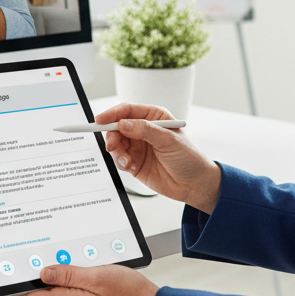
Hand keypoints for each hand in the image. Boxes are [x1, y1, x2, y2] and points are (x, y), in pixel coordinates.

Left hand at [2, 263, 157, 295]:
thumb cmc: (127, 293)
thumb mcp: (97, 277)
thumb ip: (69, 274)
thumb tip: (43, 272)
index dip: (9, 293)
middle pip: (37, 291)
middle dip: (23, 277)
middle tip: (10, 259)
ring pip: (52, 285)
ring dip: (41, 272)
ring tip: (31, 255)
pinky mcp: (86, 294)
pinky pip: (66, 282)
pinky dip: (59, 271)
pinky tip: (62, 258)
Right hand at [100, 103, 220, 213]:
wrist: (194, 185)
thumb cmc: (188, 158)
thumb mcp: (168, 140)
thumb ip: (145, 130)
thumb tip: (123, 124)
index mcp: (154, 117)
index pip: (128, 110)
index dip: (112, 114)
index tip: (100, 120)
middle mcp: (144, 130)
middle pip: (117, 127)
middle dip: (112, 136)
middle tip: (112, 146)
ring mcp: (139, 146)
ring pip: (116, 144)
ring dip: (117, 152)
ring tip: (127, 161)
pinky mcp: (135, 162)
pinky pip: (119, 159)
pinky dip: (121, 163)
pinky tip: (131, 167)